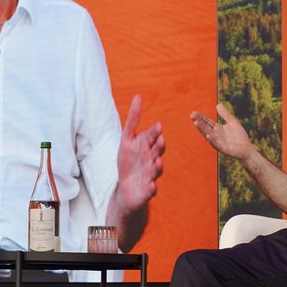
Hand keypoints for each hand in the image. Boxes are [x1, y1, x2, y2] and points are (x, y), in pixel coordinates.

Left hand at [116, 94, 165, 212]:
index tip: (157, 126)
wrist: (126, 189)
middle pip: (157, 152)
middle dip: (159, 147)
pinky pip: (151, 190)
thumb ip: (133, 119)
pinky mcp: (148, 191)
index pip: (152, 138)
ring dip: (158, 166)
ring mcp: (151, 175)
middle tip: (160, 140)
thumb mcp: (127, 139)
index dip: (154, 133)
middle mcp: (152, 160)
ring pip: (156, 170)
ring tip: (156, 162)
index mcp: (147, 147)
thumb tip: (138, 96)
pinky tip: (151, 185)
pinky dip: (151, 188)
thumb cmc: (128, 161)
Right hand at [191, 102, 251, 160]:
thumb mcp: (232, 122)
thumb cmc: (239, 136)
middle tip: (192, 115)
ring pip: (208, 135)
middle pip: (205, 127)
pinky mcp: (224, 149)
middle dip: (199, 122)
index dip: (201, 117)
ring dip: (202, 129)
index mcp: (217, 129)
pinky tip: (208, 135)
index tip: (194, 112)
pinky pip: (216, 144)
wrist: (247, 149)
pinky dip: (212, 140)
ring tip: (196, 123)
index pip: (207, 122)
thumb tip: (218, 104)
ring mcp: (219, 142)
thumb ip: (225, 114)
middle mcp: (216, 135)